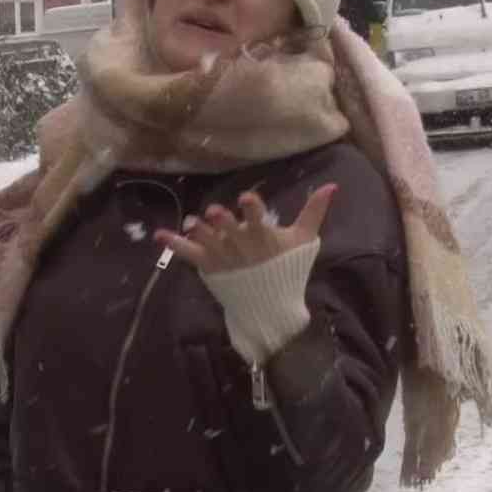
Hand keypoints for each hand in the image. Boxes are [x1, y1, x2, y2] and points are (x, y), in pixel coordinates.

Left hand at [154, 184, 336, 273]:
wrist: (269, 306)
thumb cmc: (287, 268)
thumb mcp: (304, 240)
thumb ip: (314, 212)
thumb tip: (332, 185)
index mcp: (264, 239)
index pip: (259, 221)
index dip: (253, 210)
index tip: (247, 197)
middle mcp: (242, 248)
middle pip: (231, 233)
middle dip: (223, 223)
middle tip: (215, 212)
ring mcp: (223, 259)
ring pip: (209, 243)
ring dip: (199, 233)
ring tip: (191, 222)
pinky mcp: (209, 268)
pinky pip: (189, 255)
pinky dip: (174, 245)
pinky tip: (159, 234)